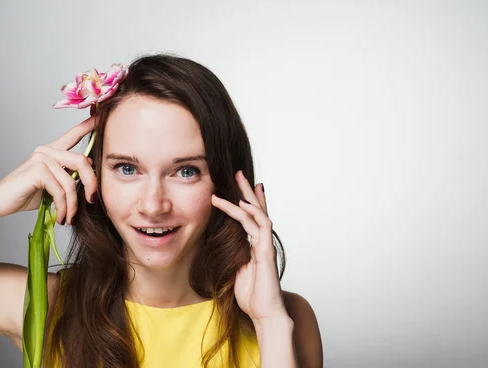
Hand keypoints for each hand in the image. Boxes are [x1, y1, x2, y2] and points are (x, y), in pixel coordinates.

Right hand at [0, 116, 97, 224]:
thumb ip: (70, 175)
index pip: (74, 134)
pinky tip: (61, 216)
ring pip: (71, 181)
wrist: (1, 202)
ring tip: (69, 216)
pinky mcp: (37, 170)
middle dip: (91, 184)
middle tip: (91, 200)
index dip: (89, 125)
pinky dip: (63, 207)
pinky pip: (60, 190)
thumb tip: (91, 174)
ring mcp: (41, 158)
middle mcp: (47, 150)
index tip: (101, 116)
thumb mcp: (55, 184)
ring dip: (73, 204)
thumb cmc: (28, 194)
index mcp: (53, 150)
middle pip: (82, 161)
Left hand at [211, 171, 287, 324]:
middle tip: (239, 172)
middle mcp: (262, 242)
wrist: (265, 314)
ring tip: (238, 179)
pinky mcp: (266, 252)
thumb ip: (233, 257)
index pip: (252, 217)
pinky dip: (252, 214)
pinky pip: (261, 228)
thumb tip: (222, 248)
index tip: (239, 186)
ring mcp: (265, 246)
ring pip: (258, 214)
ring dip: (247, 196)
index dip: (248, 201)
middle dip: (247, 190)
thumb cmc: (253, 297)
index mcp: (255, 246)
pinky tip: (243, 204)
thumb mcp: (236, 272)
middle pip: (257, 209)